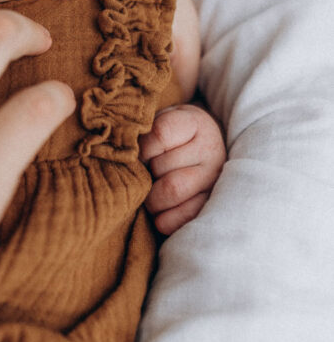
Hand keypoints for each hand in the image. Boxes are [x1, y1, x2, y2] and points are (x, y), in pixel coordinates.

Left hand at [140, 103, 225, 235]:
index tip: (141, 153)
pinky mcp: (212, 204)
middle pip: (163, 167)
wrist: (202, 147)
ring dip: (152, 198)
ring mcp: (214, 179)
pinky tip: (160, 212)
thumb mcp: (160, 121)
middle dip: (145, 175)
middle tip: (144, 176)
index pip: (161, 134)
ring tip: (150, 194)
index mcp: (196, 123)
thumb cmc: (171, 135)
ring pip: (173, 191)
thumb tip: (127, 158)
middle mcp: (210, 150)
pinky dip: (164, 219)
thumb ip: (144, 133)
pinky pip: (185, 217)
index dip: (143, 147)